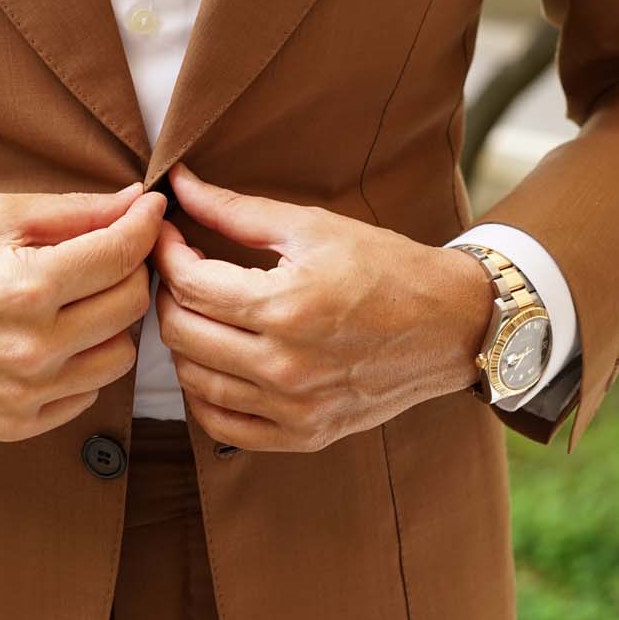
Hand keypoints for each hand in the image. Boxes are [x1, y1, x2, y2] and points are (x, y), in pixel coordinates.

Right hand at [0, 183, 164, 439]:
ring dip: (110, 324)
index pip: (123, 255)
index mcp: (28, 287)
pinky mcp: (15, 424)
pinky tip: (51, 340)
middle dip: (129, 271)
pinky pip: (86, 394)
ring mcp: (26, 393)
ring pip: (119, 357)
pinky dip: (82, 365)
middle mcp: (34, 348)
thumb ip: (72, 211)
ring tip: (77, 301)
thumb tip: (136, 201)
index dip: (145, 226)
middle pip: (130, 306)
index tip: (150, 212)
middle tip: (110, 253)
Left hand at [151, 161, 493, 451]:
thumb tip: (179, 184)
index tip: (168, 236)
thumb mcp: (314, 227)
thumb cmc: (386, 268)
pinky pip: (221, 425)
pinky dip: (202, 394)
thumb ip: (236, 210)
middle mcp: (285, 366)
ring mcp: (294, 408)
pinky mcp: (303, 435)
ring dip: (182, 343)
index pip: (190, 285)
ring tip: (198, 312)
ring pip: (193, 381)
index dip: (166, 254)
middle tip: (180, 272)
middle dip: (167, 295)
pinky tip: (213, 362)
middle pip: (181, 334)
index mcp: (287, 307)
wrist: (452, 325)